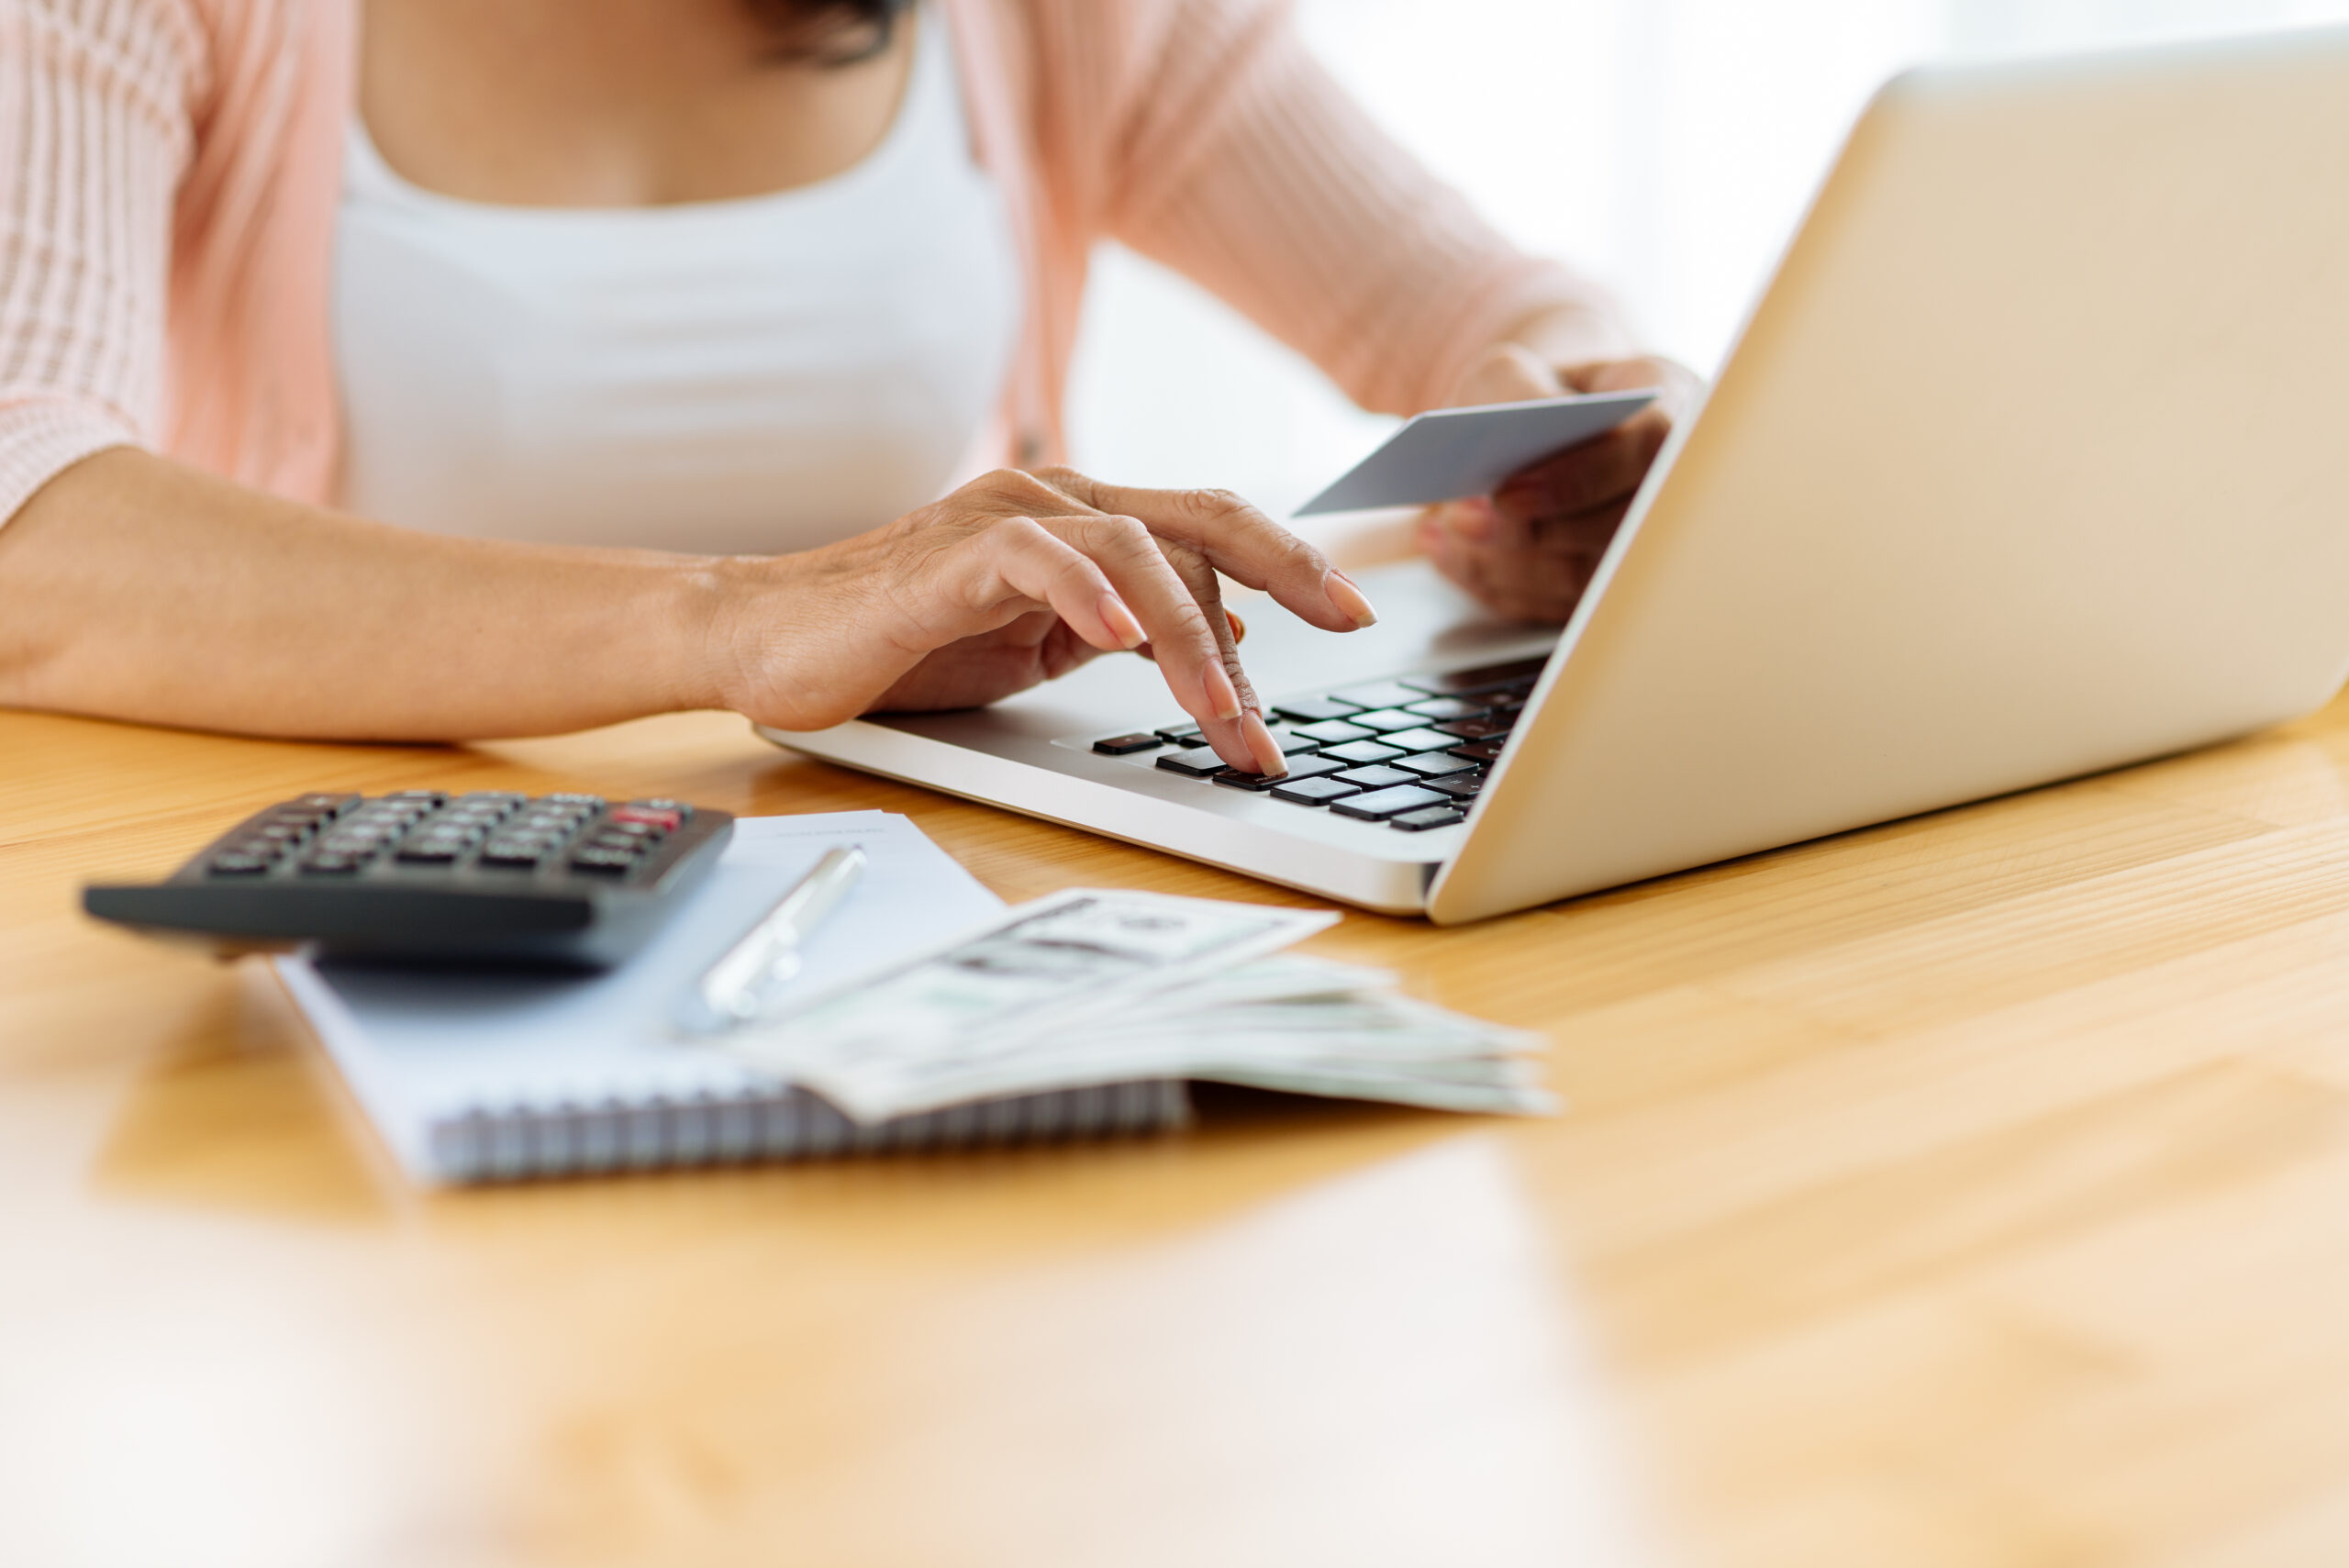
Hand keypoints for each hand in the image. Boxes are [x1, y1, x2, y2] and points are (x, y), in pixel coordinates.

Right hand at [706, 467, 1379, 773]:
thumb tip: (1212, 646)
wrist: (768, 639)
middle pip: (1197, 517)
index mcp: (1081, 522)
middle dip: (1286, 570)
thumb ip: (1116, 633)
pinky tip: (1126, 640)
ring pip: (1134, 550)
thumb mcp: (1032, 648)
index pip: (1206, 528)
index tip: (1354, 613)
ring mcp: (1001, 519)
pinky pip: (1037, 556)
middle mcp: (1051, 500)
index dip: (1287, 564)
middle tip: (1350, 622)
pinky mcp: (948, 555)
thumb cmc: (896, 645)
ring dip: (1193, 640)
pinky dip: (1090, 595)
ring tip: (1227, 716)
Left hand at [1418, 348, 1701, 623]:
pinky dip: (1494, 585)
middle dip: (1529, 532)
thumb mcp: (1514, 371)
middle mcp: (1669, 485)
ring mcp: (1641, 544)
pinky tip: (1449, 555)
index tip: (1506, 492)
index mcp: (1667, 413)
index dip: (1576, 478)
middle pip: (1615, 528)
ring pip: (1581, 578)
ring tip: (1441, 533)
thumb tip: (1512, 442)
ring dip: (1502, 564)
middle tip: (1460, 520)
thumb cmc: (1530, 393)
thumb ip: (1515, 395)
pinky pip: (1554, 606)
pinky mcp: (1605, 587)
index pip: (1647, 450)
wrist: (1538, 426)